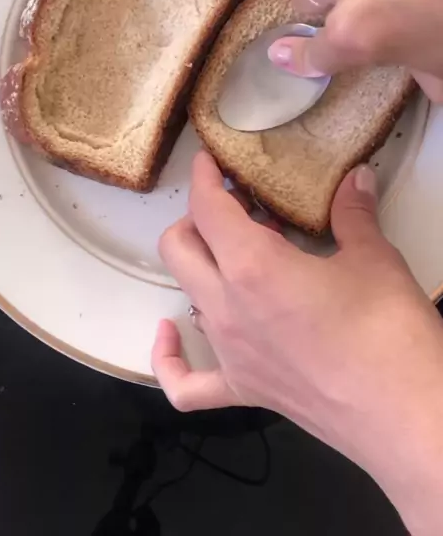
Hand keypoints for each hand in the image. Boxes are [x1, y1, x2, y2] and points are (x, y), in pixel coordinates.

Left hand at [152, 152, 442, 534]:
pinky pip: (185, 383)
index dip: (203, 176)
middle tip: (240, 206)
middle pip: (179, 247)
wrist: (406, 416)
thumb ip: (354, 214)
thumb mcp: (375, 260)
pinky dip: (170, 358)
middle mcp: (227, 308)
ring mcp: (230, 353)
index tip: (210, 160)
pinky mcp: (243, 391)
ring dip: (203, 266)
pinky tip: (173, 334)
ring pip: (185, 296)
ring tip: (245, 254)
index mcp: (253, 266)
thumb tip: (355, 179)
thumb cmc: (389, 334)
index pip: (207, 207)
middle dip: (199, 217)